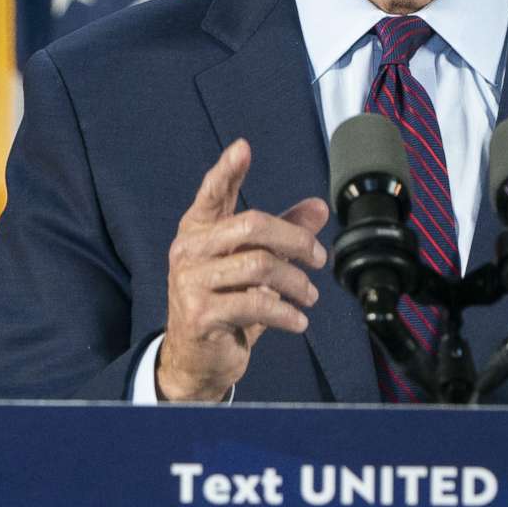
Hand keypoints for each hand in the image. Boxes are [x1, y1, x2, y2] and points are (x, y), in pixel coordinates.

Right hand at [154, 139, 331, 401]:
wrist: (197, 359)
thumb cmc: (225, 305)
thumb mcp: (254, 266)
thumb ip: (282, 235)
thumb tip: (318, 207)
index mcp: (198, 231)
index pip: (212, 194)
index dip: (227, 170)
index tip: (243, 148)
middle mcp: (188, 250)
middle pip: (252, 225)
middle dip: (295, 240)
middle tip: (319, 259)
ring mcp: (191, 282)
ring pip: (260, 266)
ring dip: (296, 282)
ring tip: (309, 295)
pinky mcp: (201, 313)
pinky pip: (257, 304)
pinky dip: (286, 313)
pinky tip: (298, 320)